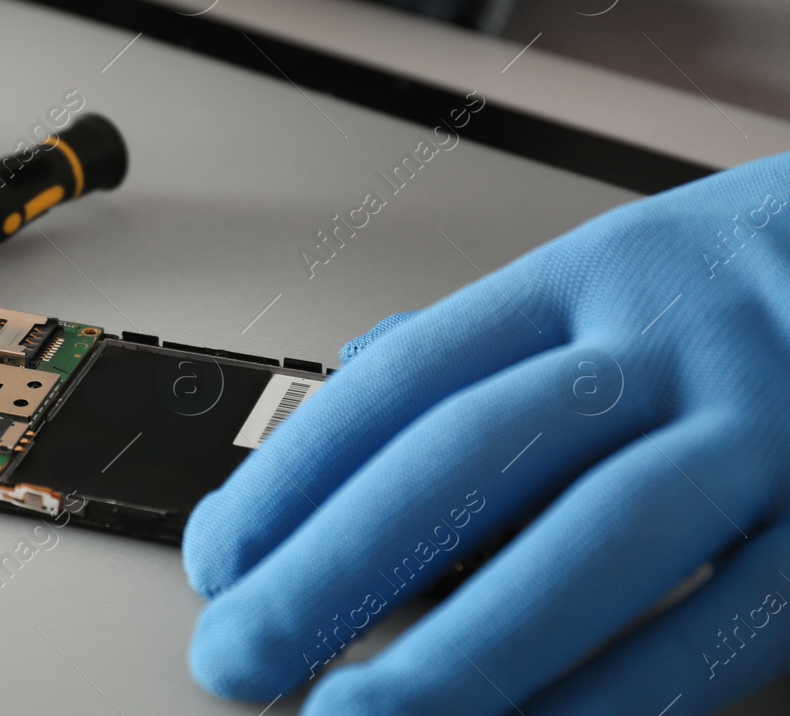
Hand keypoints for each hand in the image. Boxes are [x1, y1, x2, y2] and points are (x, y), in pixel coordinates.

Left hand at [183, 151, 789, 714]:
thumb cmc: (759, 290)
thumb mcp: (617, 282)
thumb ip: (490, 355)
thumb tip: (336, 421)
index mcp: (592, 280)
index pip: (406, 380)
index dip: (297, 475)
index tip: (219, 553)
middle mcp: (676, 349)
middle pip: (472, 460)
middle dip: (335, 567)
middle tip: (237, 652)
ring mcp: (773, 437)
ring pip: (596, 553)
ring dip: (461, 653)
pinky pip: (727, 630)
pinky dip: (618, 700)